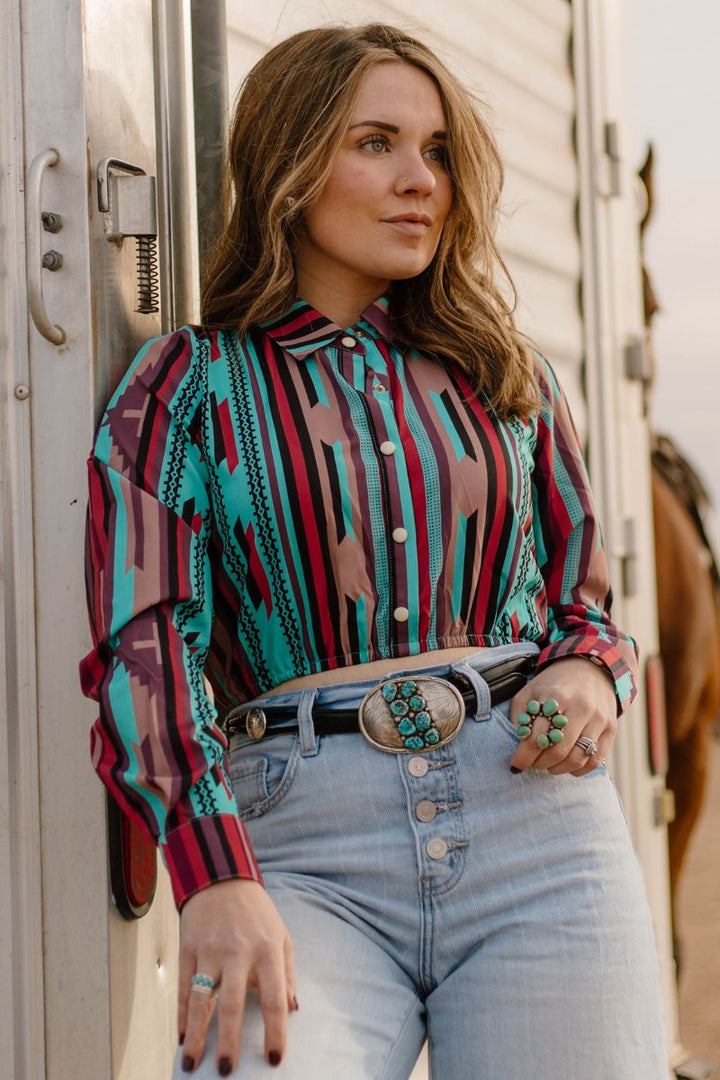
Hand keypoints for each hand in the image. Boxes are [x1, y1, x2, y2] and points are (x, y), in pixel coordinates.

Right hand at [178, 879, 295, 1074]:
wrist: (222, 878)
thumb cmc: (257, 914)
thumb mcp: (281, 936)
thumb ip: (287, 974)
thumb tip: (292, 1010)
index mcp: (267, 950)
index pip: (274, 998)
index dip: (275, 1031)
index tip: (274, 1059)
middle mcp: (238, 952)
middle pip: (233, 1005)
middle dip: (229, 1042)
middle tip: (227, 1072)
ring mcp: (210, 950)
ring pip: (201, 1000)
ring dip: (195, 1036)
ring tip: (192, 1064)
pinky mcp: (188, 948)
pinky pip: (183, 987)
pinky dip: (181, 1015)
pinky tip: (181, 1036)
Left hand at [508, 657, 616, 775]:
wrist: (591, 668)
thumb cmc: (556, 683)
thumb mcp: (531, 690)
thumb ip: (520, 714)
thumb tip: (517, 743)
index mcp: (556, 697)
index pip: (536, 737)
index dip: (523, 756)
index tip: (515, 764)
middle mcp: (580, 707)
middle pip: (557, 750)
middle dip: (539, 764)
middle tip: (532, 764)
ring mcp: (598, 719)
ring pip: (576, 758)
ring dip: (557, 769)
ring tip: (548, 765)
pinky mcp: (611, 728)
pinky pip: (595, 760)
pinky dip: (579, 769)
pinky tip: (567, 765)